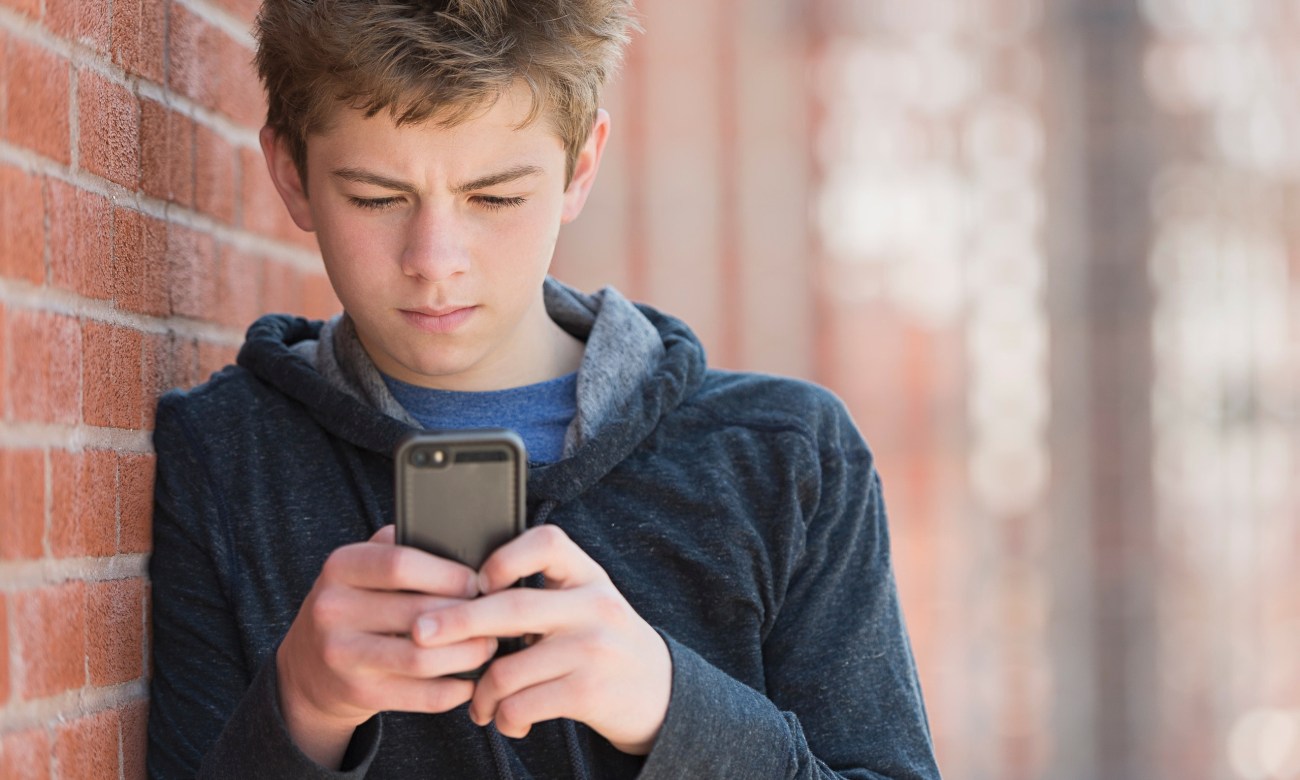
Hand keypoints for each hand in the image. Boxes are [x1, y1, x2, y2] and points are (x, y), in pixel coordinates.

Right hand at [276, 525, 494, 767]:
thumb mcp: (364, 567)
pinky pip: (420, 696)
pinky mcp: (358, 693)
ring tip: (489, 645)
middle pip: (418, 613)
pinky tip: (471, 680)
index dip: (448, 574)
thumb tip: (467, 542)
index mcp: (340, 566)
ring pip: (423, 658)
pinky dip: (455, 689)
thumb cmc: (357, 604)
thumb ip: (402, 547)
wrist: (309, 666)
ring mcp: (341, 656)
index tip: (480, 582)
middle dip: (468, 617)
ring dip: (468, 654)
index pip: (401, 564)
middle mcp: (332, 609)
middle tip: (499, 617)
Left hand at [411, 525, 671, 754]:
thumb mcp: (585, 602)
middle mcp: (594, 606)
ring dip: (480, 694)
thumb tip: (463, 592)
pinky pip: (522, 705)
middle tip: (419, 633)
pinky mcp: (589, 692)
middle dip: (457, 621)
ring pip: (508, 669)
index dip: (505, 555)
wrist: (660, 692)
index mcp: (587, 575)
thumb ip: (543, 591)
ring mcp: (593, 650)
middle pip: (512, 607)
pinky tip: (506, 720)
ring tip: (478, 704)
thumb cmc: (602, 643)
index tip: (476, 579)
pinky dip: (504, 718)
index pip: (547, 542)